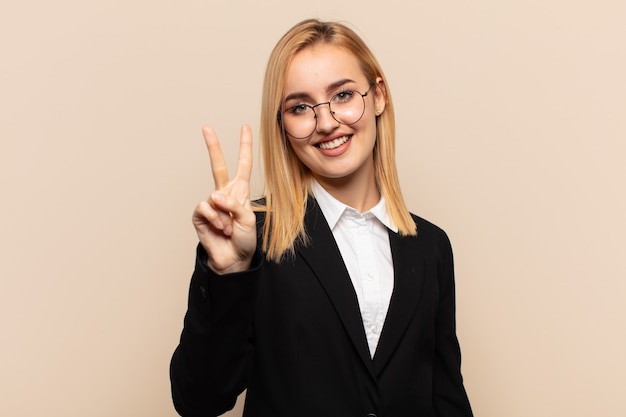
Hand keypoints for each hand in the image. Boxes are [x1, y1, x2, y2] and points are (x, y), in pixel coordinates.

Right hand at [192, 125, 256, 273]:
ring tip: (230, 228)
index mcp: (240, 191)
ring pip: (214, 198)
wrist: (234, 259)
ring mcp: (211, 204)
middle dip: (213, 146)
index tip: (245, 127)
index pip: (243, 165)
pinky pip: (206, 209)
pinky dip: (216, 220)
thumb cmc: (245, 239)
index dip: (245, 146)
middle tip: (206, 128)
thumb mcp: (249, 219)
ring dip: (225, 216)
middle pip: (217, 165)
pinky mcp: (200, 215)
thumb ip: (234, 204)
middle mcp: (224, 194)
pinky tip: (221, 229)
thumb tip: (213, 196)